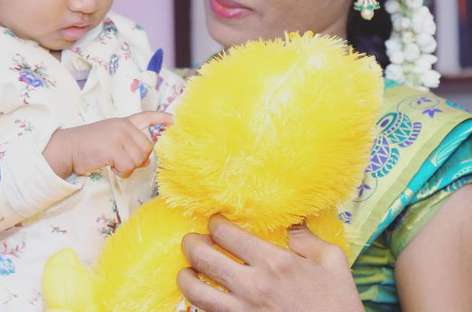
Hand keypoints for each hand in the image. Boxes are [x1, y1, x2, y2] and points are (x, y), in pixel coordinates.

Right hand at [43, 111, 172, 178]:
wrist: (67, 147)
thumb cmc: (88, 146)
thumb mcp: (110, 138)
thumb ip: (128, 144)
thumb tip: (145, 160)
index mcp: (123, 122)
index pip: (146, 116)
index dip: (161, 118)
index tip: (175, 120)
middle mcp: (124, 126)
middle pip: (147, 147)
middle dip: (138, 159)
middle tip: (121, 162)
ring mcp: (119, 136)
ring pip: (139, 159)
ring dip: (128, 167)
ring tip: (113, 163)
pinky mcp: (113, 148)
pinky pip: (128, 166)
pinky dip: (121, 172)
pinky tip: (110, 166)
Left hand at [177, 216, 362, 311]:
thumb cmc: (338, 305)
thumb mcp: (333, 263)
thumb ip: (308, 238)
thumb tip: (291, 223)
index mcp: (273, 262)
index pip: (226, 233)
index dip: (215, 222)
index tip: (215, 221)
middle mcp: (252, 286)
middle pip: (203, 257)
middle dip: (191, 244)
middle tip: (192, 240)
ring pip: (196, 291)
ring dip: (186, 276)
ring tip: (187, 270)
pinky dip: (198, 305)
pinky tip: (200, 298)